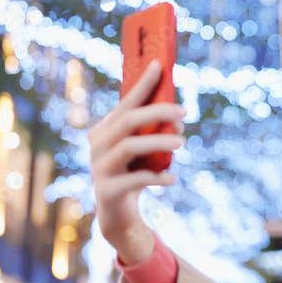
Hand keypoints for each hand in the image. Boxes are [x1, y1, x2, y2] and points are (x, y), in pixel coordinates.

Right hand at [88, 60, 185, 263]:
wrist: (118, 215)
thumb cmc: (133, 174)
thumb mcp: (142, 150)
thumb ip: (152, 132)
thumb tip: (177, 116)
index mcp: (105, 130)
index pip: (125, 103)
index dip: (142, 85)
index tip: (159, 66)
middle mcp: (98, 145)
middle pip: (127, 120)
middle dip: (157, 112)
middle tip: (183, 113)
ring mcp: (99, 168)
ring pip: (129, 146)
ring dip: (158, 142)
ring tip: (182, 144)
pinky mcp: (107, 191)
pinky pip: (134, 180)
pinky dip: (156, 177)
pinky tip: (172, 178)